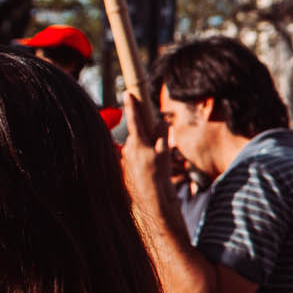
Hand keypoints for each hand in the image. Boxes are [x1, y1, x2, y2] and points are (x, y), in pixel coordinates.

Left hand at [119, 92, 166, 212]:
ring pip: (138, 147)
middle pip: (138, 134)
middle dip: (146, 134)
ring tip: (158, 162)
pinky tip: (152, 170)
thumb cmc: (159, 176)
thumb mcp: (164, 153)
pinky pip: (137, 158)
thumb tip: (161, 121)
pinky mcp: (128, 168)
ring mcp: (127, 159)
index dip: (132, 105)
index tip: (127, 93)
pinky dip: (144, 159)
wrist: (151, 200)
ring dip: (147, 149)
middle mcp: (129, 149)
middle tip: (158, 143)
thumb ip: (162, 135)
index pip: (135, 119)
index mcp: (138, 142)